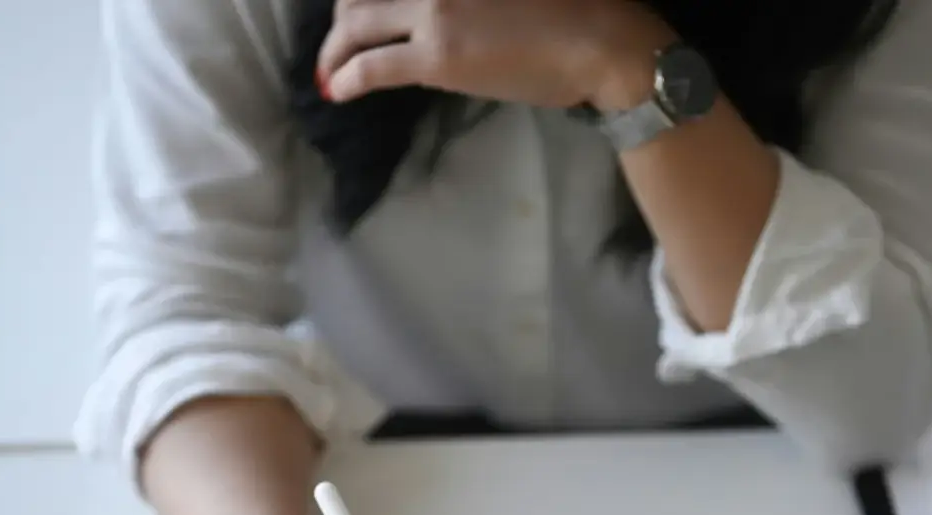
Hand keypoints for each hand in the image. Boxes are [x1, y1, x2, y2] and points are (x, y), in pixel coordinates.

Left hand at [317, 0, 675, 111]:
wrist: (599, 40)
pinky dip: (345, 76)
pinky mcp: (436, 55)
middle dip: (343, 17)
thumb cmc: (572, 6)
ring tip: (332, 67)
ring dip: (335, 48)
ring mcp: (432, 9)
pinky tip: (337, 89)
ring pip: (355, 23)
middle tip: (341, 39)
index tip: (360, 12)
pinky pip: (372, 66)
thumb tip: (438, 8)